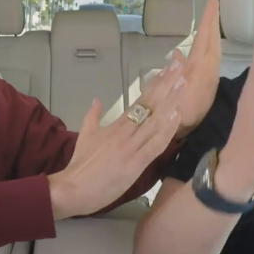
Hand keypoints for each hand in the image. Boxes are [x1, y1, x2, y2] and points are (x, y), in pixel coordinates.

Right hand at [49, 60, 186, 219]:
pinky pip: (154, 145)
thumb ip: (92, 117)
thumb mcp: (85, 136)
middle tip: (179, 66)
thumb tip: (96, 100)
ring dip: (170, 102)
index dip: (154, 85)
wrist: (71, 188)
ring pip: (154, 121)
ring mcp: (131, 147)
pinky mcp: (135, 163)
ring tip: (182, 83)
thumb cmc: (80, 166)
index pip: (139, 101)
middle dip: (165, 85)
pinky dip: (166, 130)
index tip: (166, 69)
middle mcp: (125, 132)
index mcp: (116, 126)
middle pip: (149, 105)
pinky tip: (175, 117)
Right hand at [161, 0, 221, 137]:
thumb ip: (174, 74)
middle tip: (213, 3)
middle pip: (211, 42)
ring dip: (210, 33)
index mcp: (198, 70)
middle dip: (212, 22)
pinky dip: (203, 49)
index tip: (213, 1)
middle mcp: (206, 72)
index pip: (205, 39)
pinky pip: (206, 61)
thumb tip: (177, 55)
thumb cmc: (175, 116)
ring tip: (208, 17)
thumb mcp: (172, 94)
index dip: (208, 20)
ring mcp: (207, 78)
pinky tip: (192, 47)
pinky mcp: (206, 86)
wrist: (179, 136)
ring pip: (211, 50)